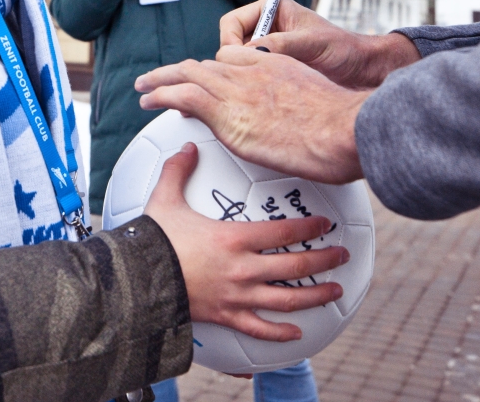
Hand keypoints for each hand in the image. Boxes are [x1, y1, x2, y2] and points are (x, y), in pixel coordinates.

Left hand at [135, 51, 367, 183]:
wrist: (346, 130)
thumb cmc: (345, 127)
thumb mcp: (322, 102)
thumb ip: (302, 105)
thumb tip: (301, 124)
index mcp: (274, 66)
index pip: (231, 60)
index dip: (211, 70)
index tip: (200, 80)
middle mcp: (252, 73)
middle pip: (205, 65)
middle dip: (178, 71)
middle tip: (159, 79)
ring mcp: (238, 91)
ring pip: (188, 75)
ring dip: (160, 80)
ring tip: (144, 88)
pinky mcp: (228, 114)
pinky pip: (184, 95)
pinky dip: (161, 94)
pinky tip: (148, 100)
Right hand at [143, 143, 346, 340]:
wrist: (136, 280)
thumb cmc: (152, 239)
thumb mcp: (165, 199)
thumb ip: (178, 170)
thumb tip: (188, 146)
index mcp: (234, 238)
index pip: (284, 232)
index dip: (310, 227)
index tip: (326, 224)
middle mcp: (243, 268)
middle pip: (296, 266)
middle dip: (325, 260)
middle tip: (342, 255)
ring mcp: (237, 296)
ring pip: (287, 299)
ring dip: (316, 295)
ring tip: (335, 290)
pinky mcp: (227, 316)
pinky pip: (259, 328)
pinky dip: (281, 332)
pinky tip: (297, 332)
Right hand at [220, 0, 419, 89]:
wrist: (363, 71)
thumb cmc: (344, 49)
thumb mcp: (312, 42)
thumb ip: (282, 43)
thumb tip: (252, 52)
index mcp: (271, 10)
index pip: (232, 22)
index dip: (229, 41)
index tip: (236, 60)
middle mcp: (266, 29)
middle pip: (231, 44)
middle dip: (236, 60)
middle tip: (248, 77)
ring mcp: (269, 51)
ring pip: (239, 64)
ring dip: (247, 74)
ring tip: (262, 86)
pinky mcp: (274, 71)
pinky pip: (252, 77)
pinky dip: (255, 85)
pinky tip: (268, 94)